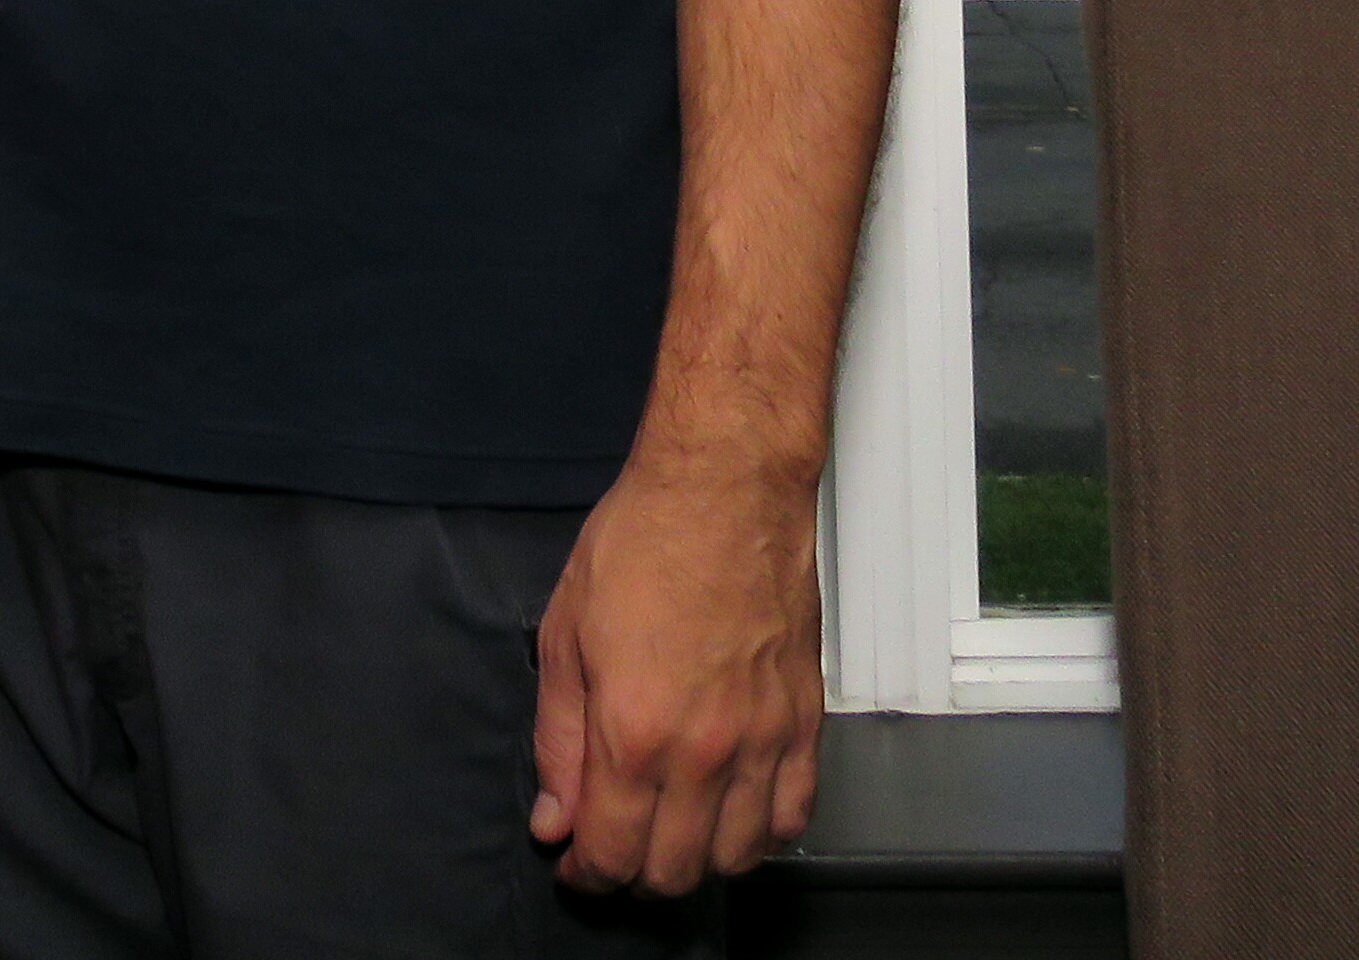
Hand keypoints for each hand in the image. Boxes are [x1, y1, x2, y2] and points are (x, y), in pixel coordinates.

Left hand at [528, 458, 823, 895]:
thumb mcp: (565, 636)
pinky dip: (761, 833)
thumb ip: (559, 741)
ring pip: (736, 856)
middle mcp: (705, 751)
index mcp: (635, 731)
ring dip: (698, 858)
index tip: (576, 860)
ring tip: (672, 828)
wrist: (725, 488)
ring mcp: (764, 740)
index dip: (587, 871)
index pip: (611, 852)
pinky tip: (733, 812)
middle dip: (635, 871)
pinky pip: (793, 816)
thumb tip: (554, 819)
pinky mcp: (804, 721)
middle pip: (674, 870)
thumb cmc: (641, 542)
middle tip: (617, 842)